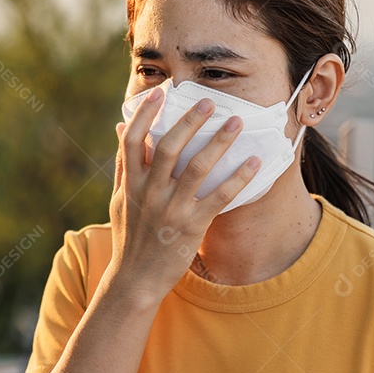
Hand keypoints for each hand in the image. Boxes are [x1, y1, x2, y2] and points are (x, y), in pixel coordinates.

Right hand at [105, 87, 261, 305]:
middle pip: (169, 147)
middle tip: (209, 102)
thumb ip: (123, 163)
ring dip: (218, 142)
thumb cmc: (129, 237)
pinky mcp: (192, 226)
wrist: (135, 280)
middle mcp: (150, 193)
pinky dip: (238, 177)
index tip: (162, 92)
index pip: (134, 140)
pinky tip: (253, 162)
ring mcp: (171, 209)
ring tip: (236, 123)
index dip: (146, 114)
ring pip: (197, 167)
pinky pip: (220, 197)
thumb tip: (121, 126)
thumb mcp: (120, 198)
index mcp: (131, 183)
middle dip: (190, 121)